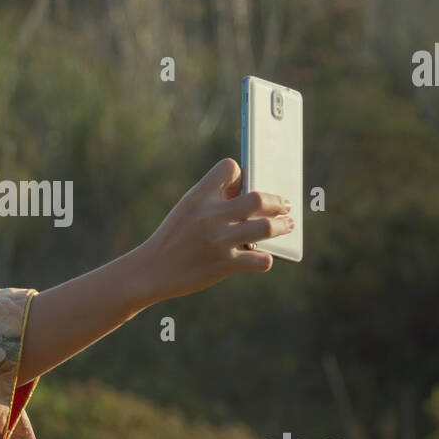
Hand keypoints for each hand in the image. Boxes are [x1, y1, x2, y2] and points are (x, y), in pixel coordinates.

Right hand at [132, 158, 292, 304]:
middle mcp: (210, 215)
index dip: (242, 173)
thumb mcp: (186, 210)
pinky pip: (260, 260)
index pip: (229, 168)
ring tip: (288, 225)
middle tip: (285, 205)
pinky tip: (264, 257)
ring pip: (265, 228)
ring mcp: (218, 241)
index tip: (247, 183)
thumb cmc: (173, 238)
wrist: (151, 271)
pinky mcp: (223, 265)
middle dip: (277, 202)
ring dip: (282, 226)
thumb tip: (250, 193)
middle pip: (258, 198)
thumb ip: (213, 199)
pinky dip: (266, 259)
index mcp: (198, 197)